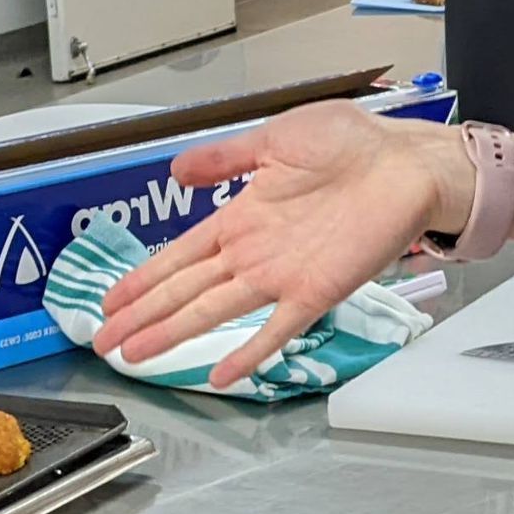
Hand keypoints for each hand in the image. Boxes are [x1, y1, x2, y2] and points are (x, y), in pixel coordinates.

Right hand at [95, 103, 466, 388]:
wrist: (407, 162)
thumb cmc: (354, 145)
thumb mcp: (274, 138)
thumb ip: (224, 157)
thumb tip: (177, 167)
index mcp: (241, 217)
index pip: (178, 255)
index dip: (142, 279)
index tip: (112, 300)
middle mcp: (255, 251)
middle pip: (184, 290)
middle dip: (142, 315)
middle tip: (106, 340)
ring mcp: (282, 274)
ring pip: (213, 310)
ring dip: (173, 333)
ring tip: (137, 355)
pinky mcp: (316, 289)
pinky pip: (277, 328)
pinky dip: (248, 351)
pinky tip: (219, 375)